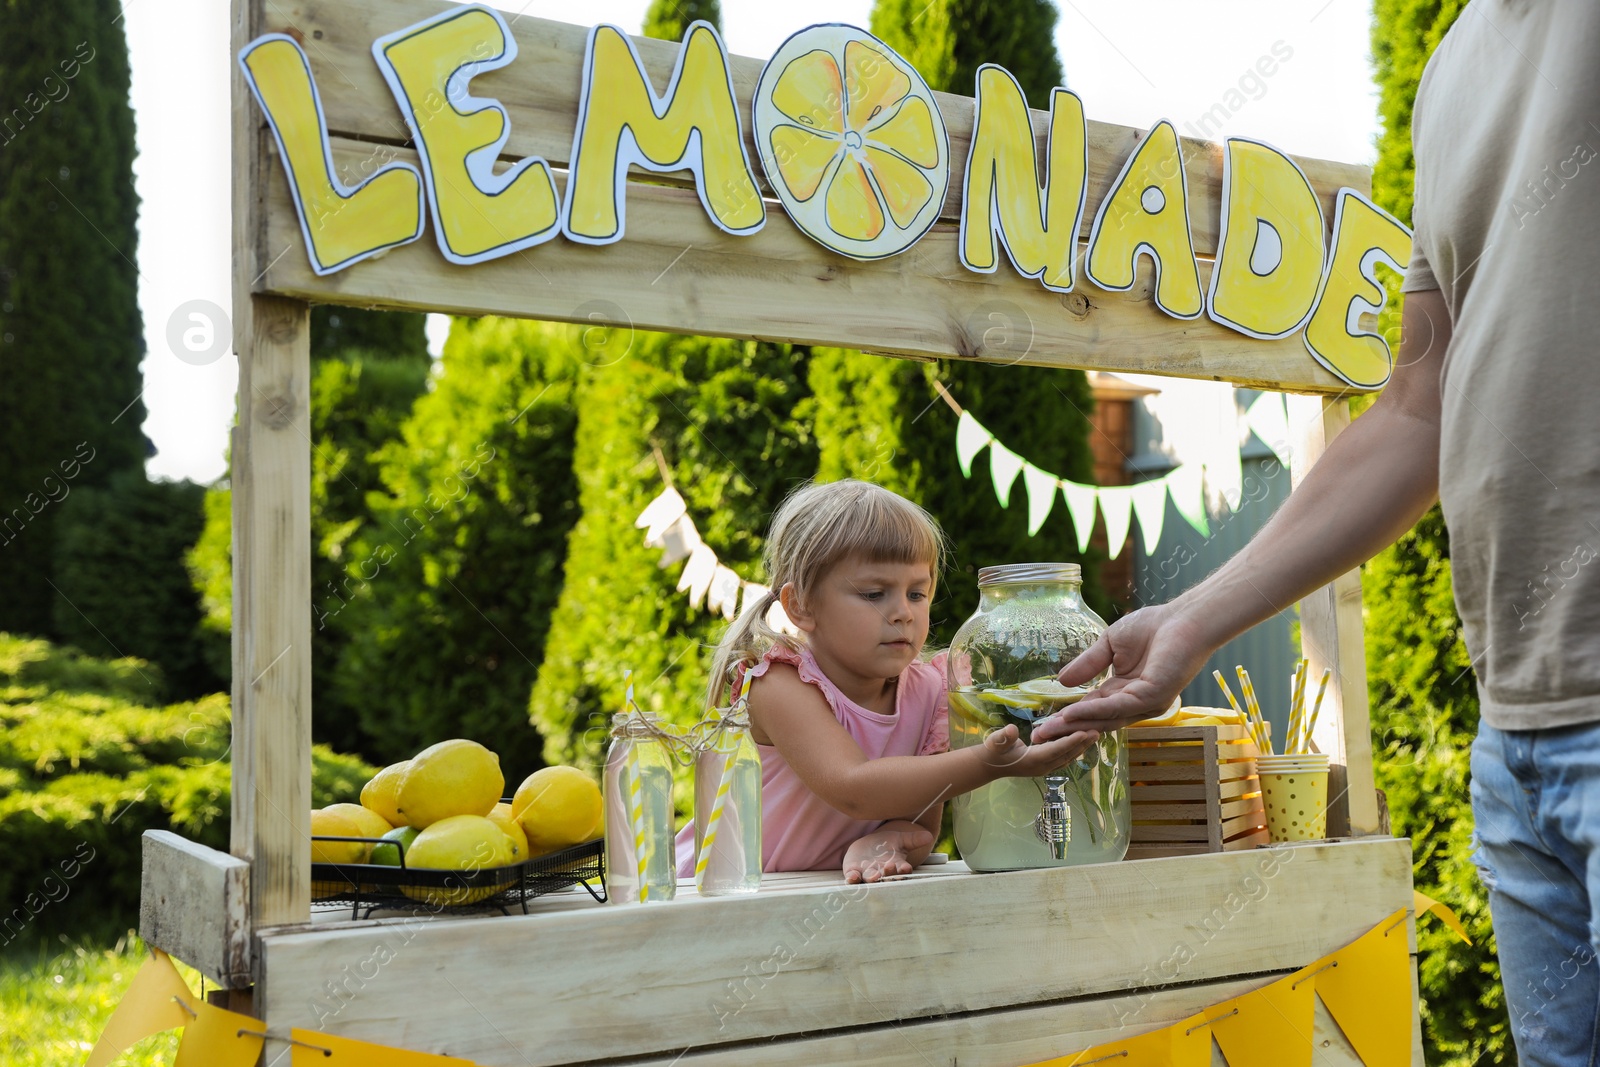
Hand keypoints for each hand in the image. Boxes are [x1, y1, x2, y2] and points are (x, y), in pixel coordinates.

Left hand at [843, 827, 933, 883]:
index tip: (906, 868)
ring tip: (873, 877)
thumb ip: (913, 839)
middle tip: (889, 868)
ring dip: (871, 878)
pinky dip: (853, 878)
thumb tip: (929, 835)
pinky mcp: (853, 872)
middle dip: (888, 874)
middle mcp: (881, 872)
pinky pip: (852, 877)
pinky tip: (853, 877)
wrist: (866, 848)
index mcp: (895, 866)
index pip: (901, 870)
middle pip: (886, 876)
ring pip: (870, 878)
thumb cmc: (886, 846)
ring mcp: (867, 873)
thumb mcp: (900, 839)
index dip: (904, 870)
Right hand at [978, 722, 1099, 777]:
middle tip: (1098, 730)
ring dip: (1081, 747)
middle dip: (1082, 744)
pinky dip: (1074, 749)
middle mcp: (1042, 767)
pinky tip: (1082, 741)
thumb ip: (1003, 737)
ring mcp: (1045, 768)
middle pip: (1066, 755)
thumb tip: (1012, 730)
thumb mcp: (995, 742)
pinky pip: (1064, 757)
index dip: (1070, 741)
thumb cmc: (993, 751)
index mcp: (1032, 760)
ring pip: (1067, 757)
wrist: (990, 765)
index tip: (1085, 732)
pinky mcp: (1046, 766)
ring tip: (1095, 735)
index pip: (1055, 750)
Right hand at [1033, 603, 1213, 739]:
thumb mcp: (1109, 645)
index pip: (1092, 707)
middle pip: (1096, 719)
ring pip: (1106, 717)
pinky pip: (1119, 706)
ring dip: (1076, 723)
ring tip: (1051, 728)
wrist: (1184, 619)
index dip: (1067, 716)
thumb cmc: (1153, 627)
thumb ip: (1088, 664)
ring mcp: (1145, 702)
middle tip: (1038, 736)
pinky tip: (1073, 712)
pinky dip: (1095, 710)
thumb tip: (1062, 682)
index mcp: (1124, 690)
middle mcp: (1134, 702)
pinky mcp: (1153, 696)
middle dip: (1067, 728)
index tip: (1042, 723)